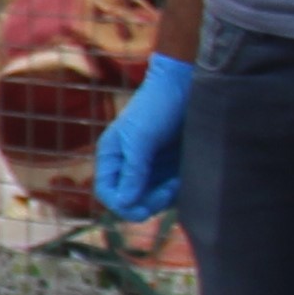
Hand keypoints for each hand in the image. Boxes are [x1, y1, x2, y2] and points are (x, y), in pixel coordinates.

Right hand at [91, 51, 194, 222]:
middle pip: (130, 200)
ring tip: (177, 181)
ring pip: (150, 198)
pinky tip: (183, 178)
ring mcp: (150, 167)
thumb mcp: (142, 138)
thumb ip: (133, 170)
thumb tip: (123, 202)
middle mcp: (128, 165)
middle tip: (168, 191)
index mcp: (112, 156)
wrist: (185, 85)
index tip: (143, 209)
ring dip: (164, 198)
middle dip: (148, 202)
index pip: (108, 192)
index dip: (122, 205)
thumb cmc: (157, 105)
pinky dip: (176, 191)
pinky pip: (168, 191)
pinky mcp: (170, 167)